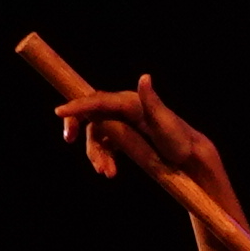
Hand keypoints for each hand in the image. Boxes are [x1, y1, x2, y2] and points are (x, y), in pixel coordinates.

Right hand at [55, 74, 225, 200]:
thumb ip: (153, 101)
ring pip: (96, 134)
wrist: (189, 159)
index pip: (99, 100)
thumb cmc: (179, 141)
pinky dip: (103, 157)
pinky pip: (105, 144)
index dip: (78, 105)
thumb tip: (145, 77)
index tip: (60, 112)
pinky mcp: (123, 136)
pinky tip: (109, 171)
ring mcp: (123, 122)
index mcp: (131, 102)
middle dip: (78, 128)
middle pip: (91, 114)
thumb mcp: (166, 124)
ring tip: (107, 173)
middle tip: (68, 140)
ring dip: (96, 153)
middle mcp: (124, 109)